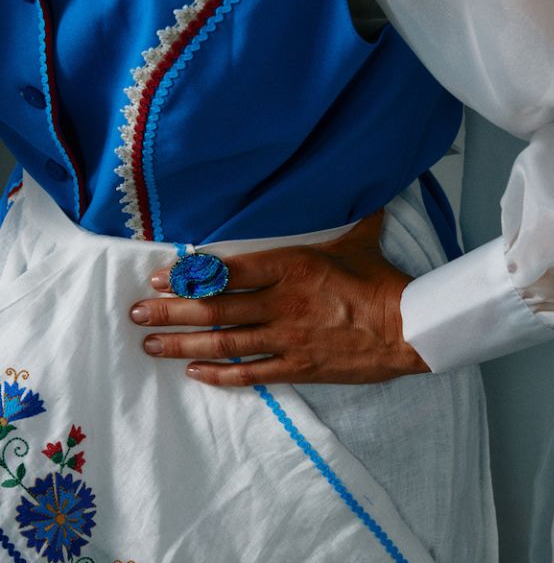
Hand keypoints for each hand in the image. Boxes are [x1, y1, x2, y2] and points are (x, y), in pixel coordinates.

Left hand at [129, 210, 430, 385]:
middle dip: (170, 311)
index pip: (228, 270)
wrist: (408, 328)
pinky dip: (221, 374)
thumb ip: (345, 216)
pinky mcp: (297, 366)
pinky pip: (251, 372)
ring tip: (150, 345)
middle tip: (137, 314)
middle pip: (215, 308)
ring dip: (183, 344)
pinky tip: (195, 372)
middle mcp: (281, 302)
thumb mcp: (358, 242)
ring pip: (224, 341)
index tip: (160, 277)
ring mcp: (287, 337)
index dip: (189, 275)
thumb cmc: (380, 282)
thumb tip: (361, 188)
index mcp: (291, 266)